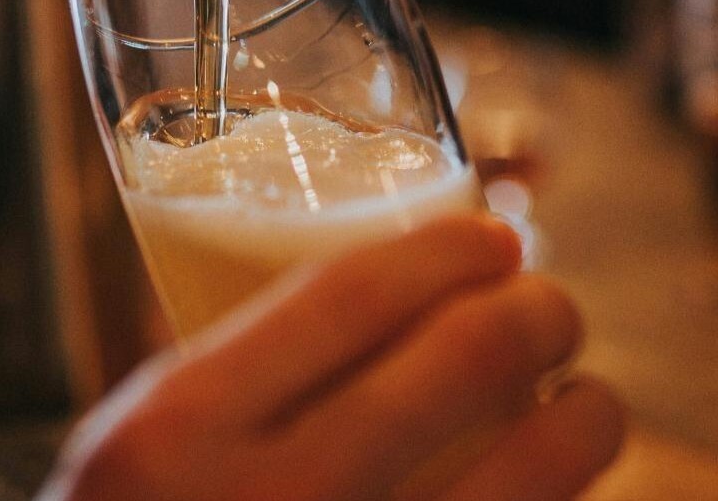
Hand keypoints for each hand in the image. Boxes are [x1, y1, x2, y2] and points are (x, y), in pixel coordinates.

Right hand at [38, 216, 624, 500]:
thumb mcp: (129, 453)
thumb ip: (230, 383)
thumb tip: (383, 299)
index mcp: (178, 432)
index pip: (353, 293)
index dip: (448, 251)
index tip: (490, 241)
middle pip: (464, 360)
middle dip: (540, 313)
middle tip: (550, 310)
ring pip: (537, 472)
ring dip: (589, 420)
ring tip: (588, 403)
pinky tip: (560, 493)